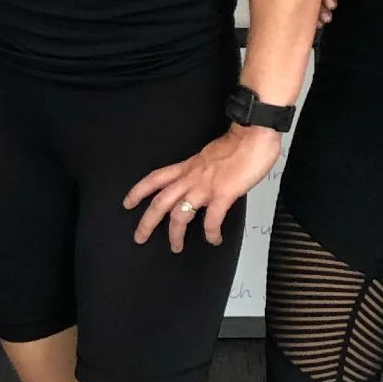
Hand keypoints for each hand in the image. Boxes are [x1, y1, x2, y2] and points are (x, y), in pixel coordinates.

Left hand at [126, 124, 281, 252]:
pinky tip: (214, 239)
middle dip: (147, 222)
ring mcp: (205, 187)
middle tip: (139, 237)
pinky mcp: (223, 194)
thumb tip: (207, 181)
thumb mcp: (211, 155)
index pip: (156, 178)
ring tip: (176, 247)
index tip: (128, 203)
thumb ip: (204, 170)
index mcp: (188, 166)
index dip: (139, 191)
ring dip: (175, 234)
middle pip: (160, 201)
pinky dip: (211, 233)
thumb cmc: (239, 142)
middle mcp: (191, 177)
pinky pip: (211, 220)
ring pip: (179, 214)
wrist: (254, 134)